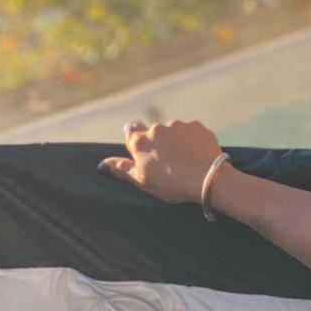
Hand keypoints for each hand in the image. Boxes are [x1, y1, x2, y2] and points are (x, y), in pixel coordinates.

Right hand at [98, 119, 224, 205]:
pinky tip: (196, 156)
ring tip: (184, 162)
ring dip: (175, 142)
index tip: (145, 153)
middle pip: (152, 132)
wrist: (207, 179)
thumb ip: (122, 169)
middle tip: (167, 163)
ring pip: (172, 131)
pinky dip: (192, 141)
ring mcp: (178, 125)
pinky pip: (191, 132)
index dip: (136, 142)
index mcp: (140, 142)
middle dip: (158, 144)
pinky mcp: (196, 126)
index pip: (130, 131)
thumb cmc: (172, 184)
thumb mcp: (143, 182)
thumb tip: (103, 164)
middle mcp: (156, 129)